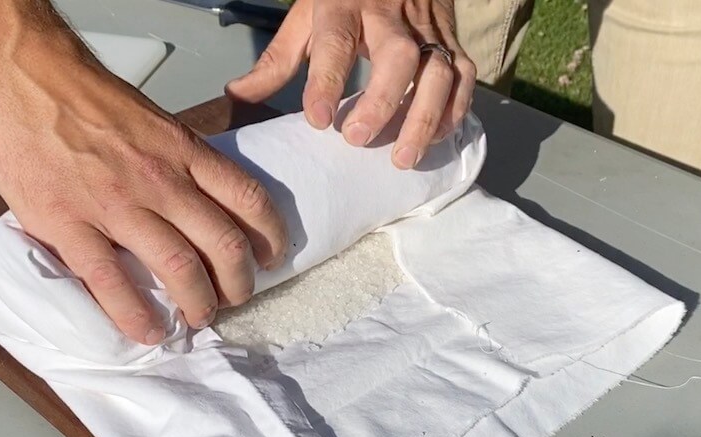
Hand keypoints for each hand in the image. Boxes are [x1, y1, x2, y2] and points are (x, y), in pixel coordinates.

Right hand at [0, 32, 287, 344]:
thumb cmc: (82, 93)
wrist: (21, 73)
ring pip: (180, 269)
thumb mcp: (151, 119)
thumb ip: (176, 159)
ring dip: (198, 303)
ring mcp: (116, 206)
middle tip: (236, 297)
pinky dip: (137, 316)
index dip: (270, 236)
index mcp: (183, 150)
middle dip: (239, 282)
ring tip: (199, 317)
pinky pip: (112, 283)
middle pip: (224, 244)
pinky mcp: (70, 225)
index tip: (272, 257)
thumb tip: (197, 196)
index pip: (248, 199)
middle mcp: (161, 180)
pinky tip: (149, 331)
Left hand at [226, 0, 475, 169]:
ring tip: (402, 158)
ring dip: (423, 118)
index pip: (336, 43)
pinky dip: (454, 111)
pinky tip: (433, 138)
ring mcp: (427, 28)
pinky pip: (464, 76)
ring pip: (438, 72)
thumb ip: (277, 60)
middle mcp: (391, 15)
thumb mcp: (306, 16)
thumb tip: (237, 96)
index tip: (318, 121)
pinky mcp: (451, 40)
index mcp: (344, 4)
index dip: (326, 82)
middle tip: (358, 140)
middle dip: (382, 102)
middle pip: (398, 57)